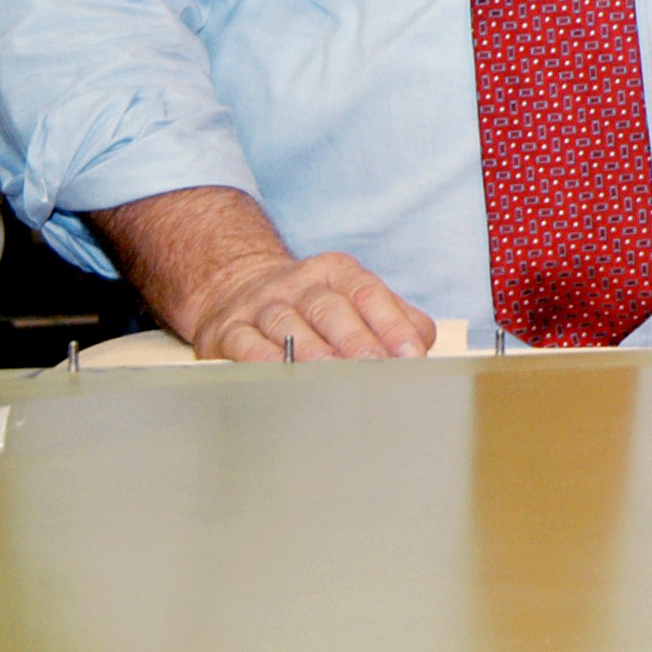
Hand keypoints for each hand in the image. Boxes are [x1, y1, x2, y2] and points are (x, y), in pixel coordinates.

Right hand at [93, 185, 434, 361]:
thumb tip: (425, 342)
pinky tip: (282, 380)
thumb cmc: (311, 304)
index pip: (369, 293)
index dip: (392, 324)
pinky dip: (264, 363)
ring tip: (335, 378)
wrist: (233, 286)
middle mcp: (298, 284)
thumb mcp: (353, 296)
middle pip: (330, 309)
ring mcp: (261, 305)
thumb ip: (394, 316)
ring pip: (289, 327)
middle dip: (356, 341)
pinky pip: (245, 345)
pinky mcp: (226, 329)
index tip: (412, 354)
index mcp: (336, 272)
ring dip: (313, 354)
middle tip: (377, 369)